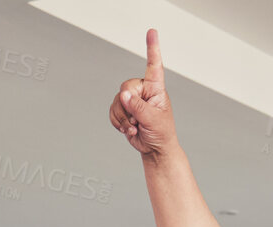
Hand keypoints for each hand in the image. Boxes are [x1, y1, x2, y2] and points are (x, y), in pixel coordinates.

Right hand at [107, 29, 174, 156]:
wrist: (154, 148)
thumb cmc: (161, 132)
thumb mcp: (153, 120)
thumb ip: (138, 107)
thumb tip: (124, 95)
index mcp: (156, 89)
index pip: (154, 66)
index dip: (152, 48)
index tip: (152, 31)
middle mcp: (143, 90)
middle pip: (125, 87)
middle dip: (129, 108)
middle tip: (138, 121)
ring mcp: (132, 99)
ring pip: (117, 102)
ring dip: (123, 119)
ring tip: (135, 127)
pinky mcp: (123, 109)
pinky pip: (112, 111)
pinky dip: (118, 123)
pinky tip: (128, 129)